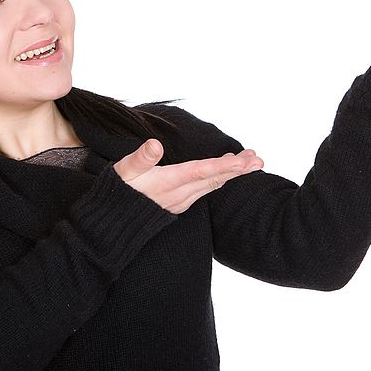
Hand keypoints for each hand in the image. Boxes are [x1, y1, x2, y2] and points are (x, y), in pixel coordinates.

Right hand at [114, 139, 263, 213]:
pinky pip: (205, 190)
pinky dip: (219, 180)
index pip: (201, 172)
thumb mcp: (124, 172)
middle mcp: (178, 194)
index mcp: (167, 182)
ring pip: (212, 185)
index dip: (223, 166)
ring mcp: (180, 200)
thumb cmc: (116, 193)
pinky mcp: (179, 203)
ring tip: (251, 161)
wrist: (111, 225)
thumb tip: (155, 145)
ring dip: (232, 173)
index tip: (243, 160)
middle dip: (238, 169)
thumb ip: (140, 158)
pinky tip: (227, 173)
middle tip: (259, 159)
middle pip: (214, 179)